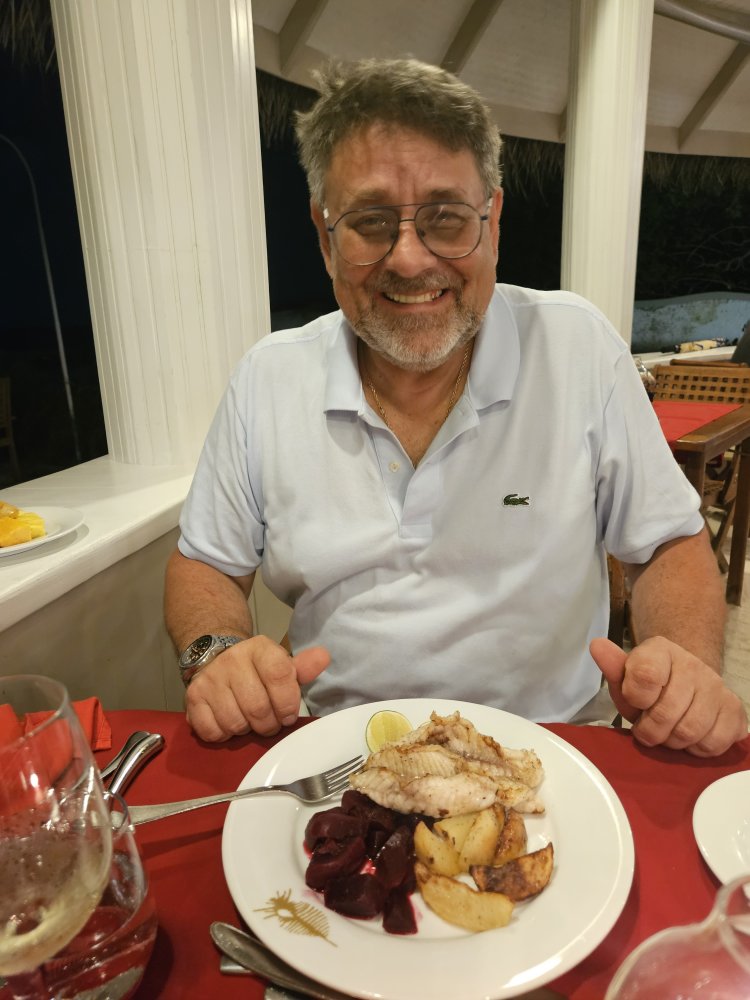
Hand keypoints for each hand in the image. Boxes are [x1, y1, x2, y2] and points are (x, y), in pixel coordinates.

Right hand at [185, 635, 329, 741]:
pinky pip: (213, 731)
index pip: (279, 675)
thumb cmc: (256, 670)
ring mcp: (210, 679)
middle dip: (268, 724)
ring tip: (248, 719)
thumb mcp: (280, 665)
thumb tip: (323, 657)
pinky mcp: (192, 698)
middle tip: (269, 722)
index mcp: (260, 648)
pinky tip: (228, 721)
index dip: (287, 702)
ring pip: (236, 722)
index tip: (287, 715)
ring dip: (246, 729)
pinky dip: (224, 734)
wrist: (217, 659)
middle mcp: (232, 660)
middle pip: (258, 707)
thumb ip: (302, 667)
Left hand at [590, 636, 747, 756]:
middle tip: (648, 729)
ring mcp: (717, 687)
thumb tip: (597, 646)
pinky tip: (690, 737)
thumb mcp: (626, 678)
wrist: (686, 683)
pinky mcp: (735, 710)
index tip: (636, 702)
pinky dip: (697, 749)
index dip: (636, 698)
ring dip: (673, 742)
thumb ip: (613, 667)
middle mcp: (693, 664)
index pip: (645, 676)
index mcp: (661, 651)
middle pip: (666, 712)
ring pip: (690, 731)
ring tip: (668, 733)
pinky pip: (713, 743)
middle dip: (651, 730)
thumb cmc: (650, 686)